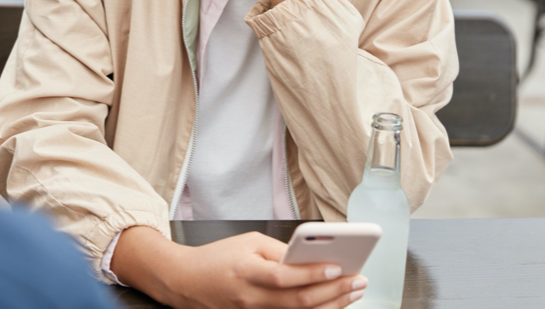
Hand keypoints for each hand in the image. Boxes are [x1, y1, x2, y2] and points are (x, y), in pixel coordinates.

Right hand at [112, 227, 366, 307]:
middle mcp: (251, 298)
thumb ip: (278, 250)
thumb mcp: (247, 242)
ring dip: (331, 305)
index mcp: (246, 271)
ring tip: (353, 293)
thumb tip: (310, 256)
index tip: (338, 267)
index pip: (283, 276)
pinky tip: (332, 305)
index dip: (312, 273)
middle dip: (333, 292)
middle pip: (298, 300)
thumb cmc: (217, 258)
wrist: (187, 282)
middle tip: (358, 281)